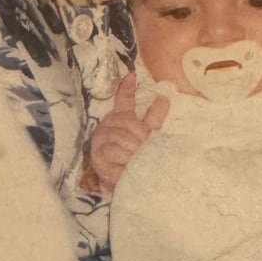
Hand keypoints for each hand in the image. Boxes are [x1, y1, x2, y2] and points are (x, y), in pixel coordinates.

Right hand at [87, 72, 168, 191]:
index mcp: (124, 119)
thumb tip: (164, 98)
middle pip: (128, 121)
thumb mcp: (149, 137)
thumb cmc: (139, 160)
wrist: (129, 185)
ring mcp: (101, 138)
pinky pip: (114, 151)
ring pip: (122, 137)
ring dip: (133, 151)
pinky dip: (123, 160)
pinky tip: (125, 166)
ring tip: (135, 160)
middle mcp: (111, 125)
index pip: (124, 100)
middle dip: (140, 136)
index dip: (127, 89)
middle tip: (143, 149)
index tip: (133, 75)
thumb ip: (153, 118)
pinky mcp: (97, 153)